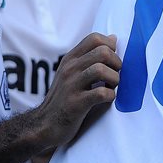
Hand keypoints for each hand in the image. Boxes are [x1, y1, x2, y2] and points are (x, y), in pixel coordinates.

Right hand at [35, 33, 121, 148]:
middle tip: (115, 76)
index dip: (111, 47)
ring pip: (101, 70)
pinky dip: (110, 96)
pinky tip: (107, 99)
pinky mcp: (75, 104)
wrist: (45, 124)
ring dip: (115, 79)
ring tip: (112, 87)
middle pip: (102, 52)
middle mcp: (70, 69)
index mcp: (70, 59)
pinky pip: (101, 93)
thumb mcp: (73, 73)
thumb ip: (90, 56)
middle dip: (117, 64)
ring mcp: (71, 86)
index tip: (113, 61)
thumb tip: (113, 38)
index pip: (94, 38)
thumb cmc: (65, 98)